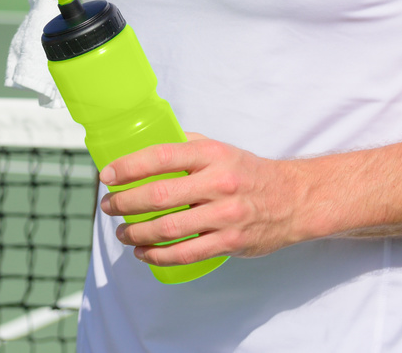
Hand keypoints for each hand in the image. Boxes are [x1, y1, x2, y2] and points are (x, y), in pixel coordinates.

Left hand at [99, 134, 310, 265]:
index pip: (161, 156)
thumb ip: (184, 146)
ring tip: (122, 233)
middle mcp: (218, 184)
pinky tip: (143, 253)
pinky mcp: (231, 242)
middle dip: (124, 203)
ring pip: (169, 228)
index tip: (107, 175)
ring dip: (137, 233)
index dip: (128, 166)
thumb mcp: (219, 149)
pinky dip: (159, 256)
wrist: (294, 199)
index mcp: (211, 155)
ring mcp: (225, 215)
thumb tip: (142, 145)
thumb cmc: (246, 172)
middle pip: (159, 195)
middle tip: (108, 206)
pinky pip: (187, 253)